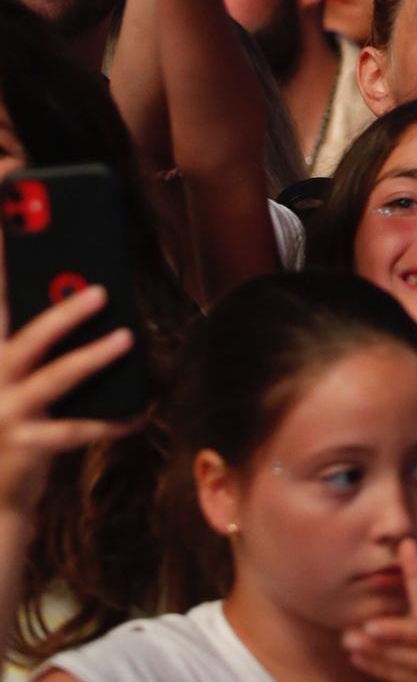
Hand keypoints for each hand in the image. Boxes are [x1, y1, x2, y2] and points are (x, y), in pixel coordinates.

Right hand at [0, 284, 138, 516]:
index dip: (2, 273)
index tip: (10, 236)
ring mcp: (6, 414)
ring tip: (126, 338)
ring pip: (54, 380)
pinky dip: (110, 421)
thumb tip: (83, 296)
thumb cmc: (12, 418)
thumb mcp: (11, 377)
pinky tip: (138, 412)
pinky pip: (75, 431)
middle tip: (101, 292)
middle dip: (63, 314)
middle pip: (27, 340)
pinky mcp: (26, 446)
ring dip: (93, 357)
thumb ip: (32, 344)